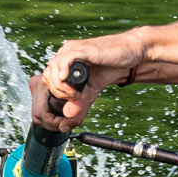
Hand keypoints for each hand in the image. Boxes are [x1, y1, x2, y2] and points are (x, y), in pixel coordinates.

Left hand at [29, 34, 143, 128]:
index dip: (55, 92)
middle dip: (57, 91)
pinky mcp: (83, 49)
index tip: (72, 99)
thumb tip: (63, 127)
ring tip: (75, 93)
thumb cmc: (110, 68)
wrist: (129, 54)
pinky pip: (64, 60)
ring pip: (53, 68)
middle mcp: (66, 53)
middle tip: (74, 97)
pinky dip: (62, 73)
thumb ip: (77, 107)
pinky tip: (67, 80)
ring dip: (60, 86)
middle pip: (47, 74)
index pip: (48, 78)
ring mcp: (73, 49)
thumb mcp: (90, 92)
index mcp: (65, 61)